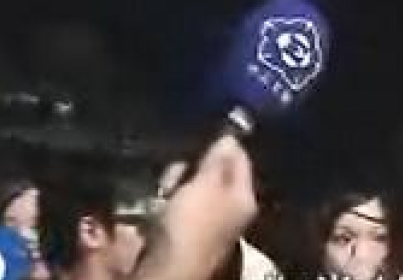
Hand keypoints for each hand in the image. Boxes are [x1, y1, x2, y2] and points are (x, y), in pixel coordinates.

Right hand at [135, 135, 257, 279]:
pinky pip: (177, 207)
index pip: (241, 159)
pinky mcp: (186, 234)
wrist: (166, 270)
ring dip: (176, 184)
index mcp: (244, 198)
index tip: (202, 135)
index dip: (223, 143)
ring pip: (192, 189)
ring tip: (165, 191)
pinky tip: (158, 206)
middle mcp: (231, 211)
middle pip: (214, 174)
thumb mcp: (206, 185)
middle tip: (178, 174)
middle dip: (193, 168)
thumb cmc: (191, 224)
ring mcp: (209, 223)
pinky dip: (167, 203)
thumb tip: (230, 136)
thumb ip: (217, 160)